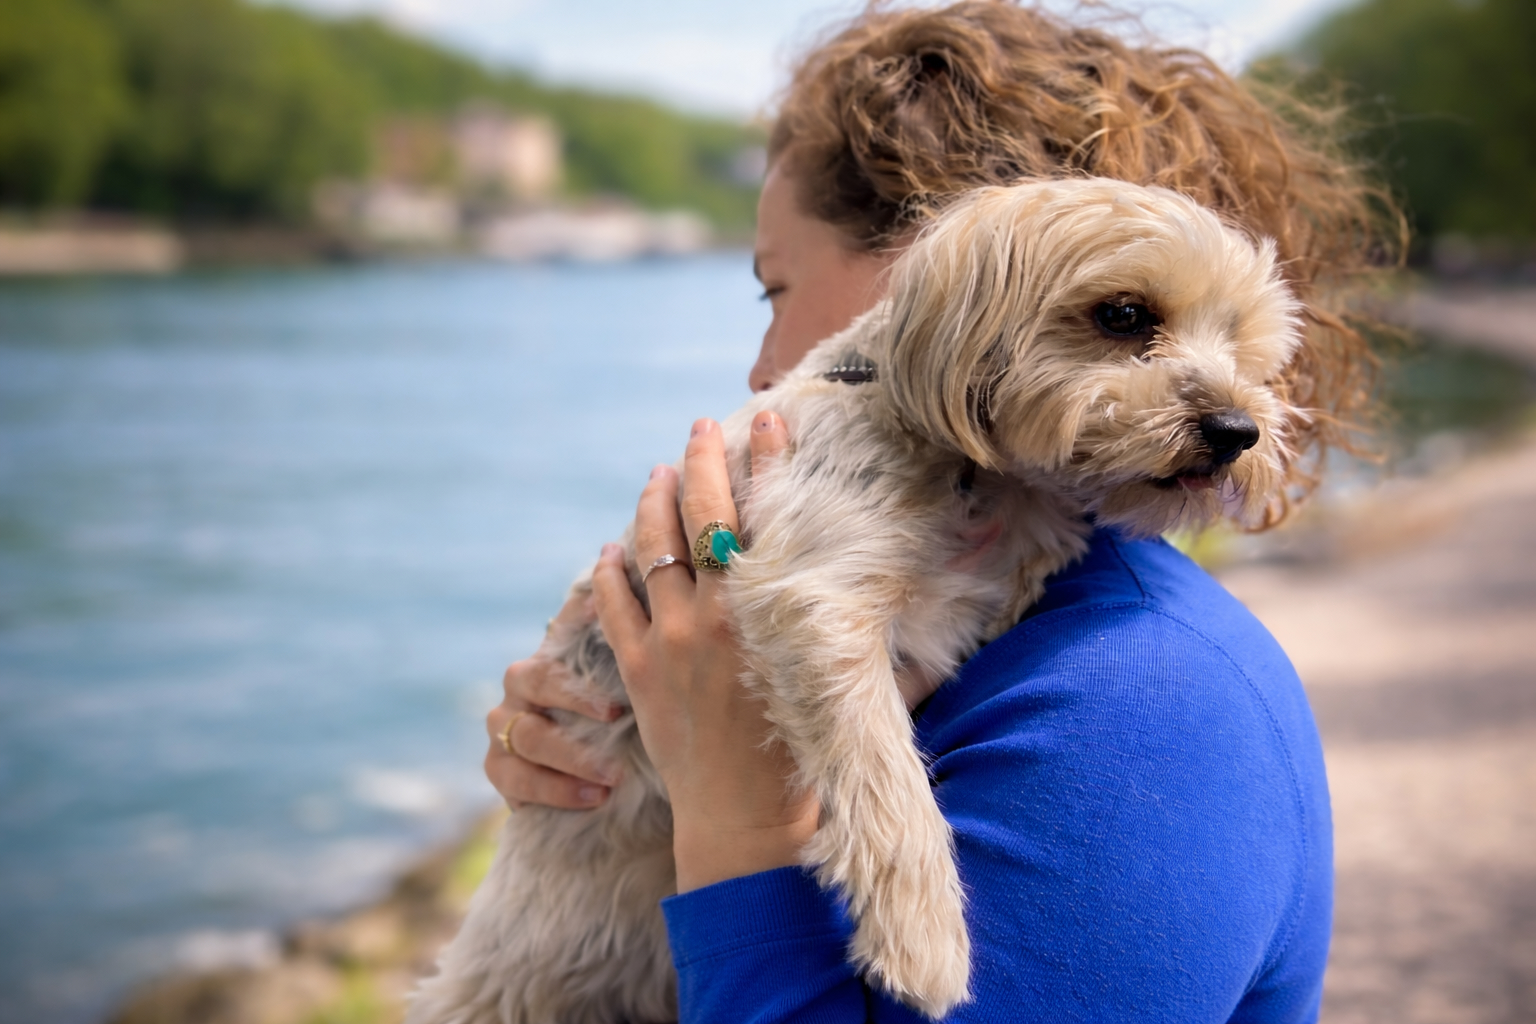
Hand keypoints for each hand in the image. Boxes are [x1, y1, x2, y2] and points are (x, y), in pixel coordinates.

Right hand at [484, 587, 626, 809]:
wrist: (604, 784)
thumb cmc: (621, 726)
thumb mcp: (634, 686)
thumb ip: (633, 643)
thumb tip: (642, 577)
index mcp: (554, 656)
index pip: (559, 628)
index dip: (578, 617)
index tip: (607, 614)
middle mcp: (521, 687)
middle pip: (534, 679)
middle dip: (576, 698)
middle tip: (616, 714)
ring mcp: (504, 727)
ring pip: (527, 735)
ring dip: (572, 756)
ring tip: (613, 775)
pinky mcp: (500, 769)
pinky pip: (517, 778)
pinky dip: (557, 790)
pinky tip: (595, 798)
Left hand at [592, 412, 818, 892]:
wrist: (746, 824)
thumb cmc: (806, 757)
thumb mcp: (845, 682)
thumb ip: (866, 630)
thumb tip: (912, 590)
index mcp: (771, 609)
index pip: (767, 512)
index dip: (768, 461)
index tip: (769, 420)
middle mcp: (717, 612)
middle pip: (702, 513)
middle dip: (702, 460)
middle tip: (701, 427)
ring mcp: (670, 638)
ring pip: (651, 546)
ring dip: (652, 502)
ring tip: (656, 473)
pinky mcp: (637, 669)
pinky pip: (612, 603)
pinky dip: (609, 569)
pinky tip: (612, 549)